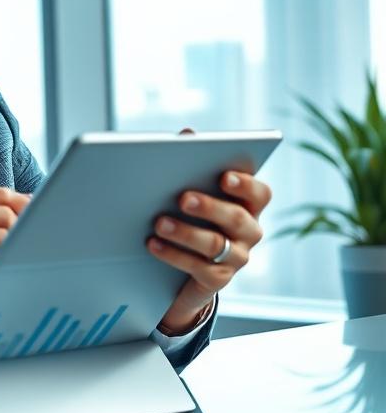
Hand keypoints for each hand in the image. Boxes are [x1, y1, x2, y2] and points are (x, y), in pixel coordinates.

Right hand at [0, 187, 30, 352]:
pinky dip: (3, 268)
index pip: (2, 194)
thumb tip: (33, 210)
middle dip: (22, 234)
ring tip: (1, 270)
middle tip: (20, 256)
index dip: (25, 209)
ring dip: (11, 253)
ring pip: (8, 232)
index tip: (39, 226)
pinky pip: (0, 255)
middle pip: (8, 211)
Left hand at [148, 130, 272, 332]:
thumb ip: (191, 161)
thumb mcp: (189, 189)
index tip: (224, 176)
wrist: (178, 267)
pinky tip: (152, 243)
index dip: (245, 184)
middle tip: (182, 197)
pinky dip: (173, 254)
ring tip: (158, 222)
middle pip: (236, 217)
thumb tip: (187, 133)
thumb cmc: (188, 216)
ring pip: (215, 244)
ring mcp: (237, 257)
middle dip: (209, 206)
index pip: (259, 193)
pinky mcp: (218, 279)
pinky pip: (199, 268)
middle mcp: (249, 231)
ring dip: (185, 232)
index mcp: (248, 204)